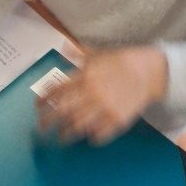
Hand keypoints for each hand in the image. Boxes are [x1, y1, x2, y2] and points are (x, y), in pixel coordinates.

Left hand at [36, 47, 167, 145]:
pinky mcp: (117, 120)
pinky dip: (91, 138)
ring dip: (65, 133)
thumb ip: (80, 54)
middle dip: (48, 121)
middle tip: (42, 127)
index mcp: (85, 75)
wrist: (149, 72)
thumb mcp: (99, 54)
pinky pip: (99, 135)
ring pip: (78, 126)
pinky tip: (87, 138)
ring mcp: (104, 108)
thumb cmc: (122, 62)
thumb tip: (65, 47)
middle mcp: (92, 92)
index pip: (58, 90)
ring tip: (60, 137)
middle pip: (63, 111)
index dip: (44, 100)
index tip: (37, 107)